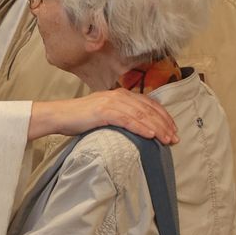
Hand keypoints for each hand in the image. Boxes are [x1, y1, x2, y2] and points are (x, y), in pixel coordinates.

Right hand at [29, 89, 178, 144]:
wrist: (60, 115)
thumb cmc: (81, 118)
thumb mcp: (105, 114)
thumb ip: (121, 116)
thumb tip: (138, 128)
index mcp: (121, 94)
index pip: (149, 104)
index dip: (164, 117)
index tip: (173, 130)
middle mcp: (119, 95)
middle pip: (149, 110)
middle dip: (165, 125)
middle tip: (175, 138)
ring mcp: (112, 102)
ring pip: (141, 115)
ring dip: (157, 128)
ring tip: (167, 140)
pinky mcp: (104, 112)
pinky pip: (127, 120)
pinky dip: (141, 128)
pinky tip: (150, 136)